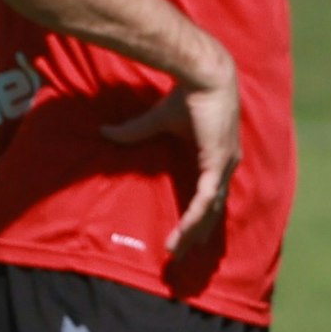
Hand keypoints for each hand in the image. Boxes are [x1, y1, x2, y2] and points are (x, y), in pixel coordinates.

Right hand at [102, 66, 240, 259]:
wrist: (202, 75)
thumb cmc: (186, 95)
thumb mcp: (157, 120)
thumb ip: (134, 131)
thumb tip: (105, 133)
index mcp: (216, 158)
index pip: (209, 195)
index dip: (198, 216)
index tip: (185, 236)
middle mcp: (225, 166)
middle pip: (213, 210)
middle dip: (197, 234)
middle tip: (181, 256)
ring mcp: (224, 166)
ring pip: (210, 210)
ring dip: (194, 233)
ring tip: (177, 252)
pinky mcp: (217, 164)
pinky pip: (206, 199)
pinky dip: (195, 217)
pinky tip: (183, 233)